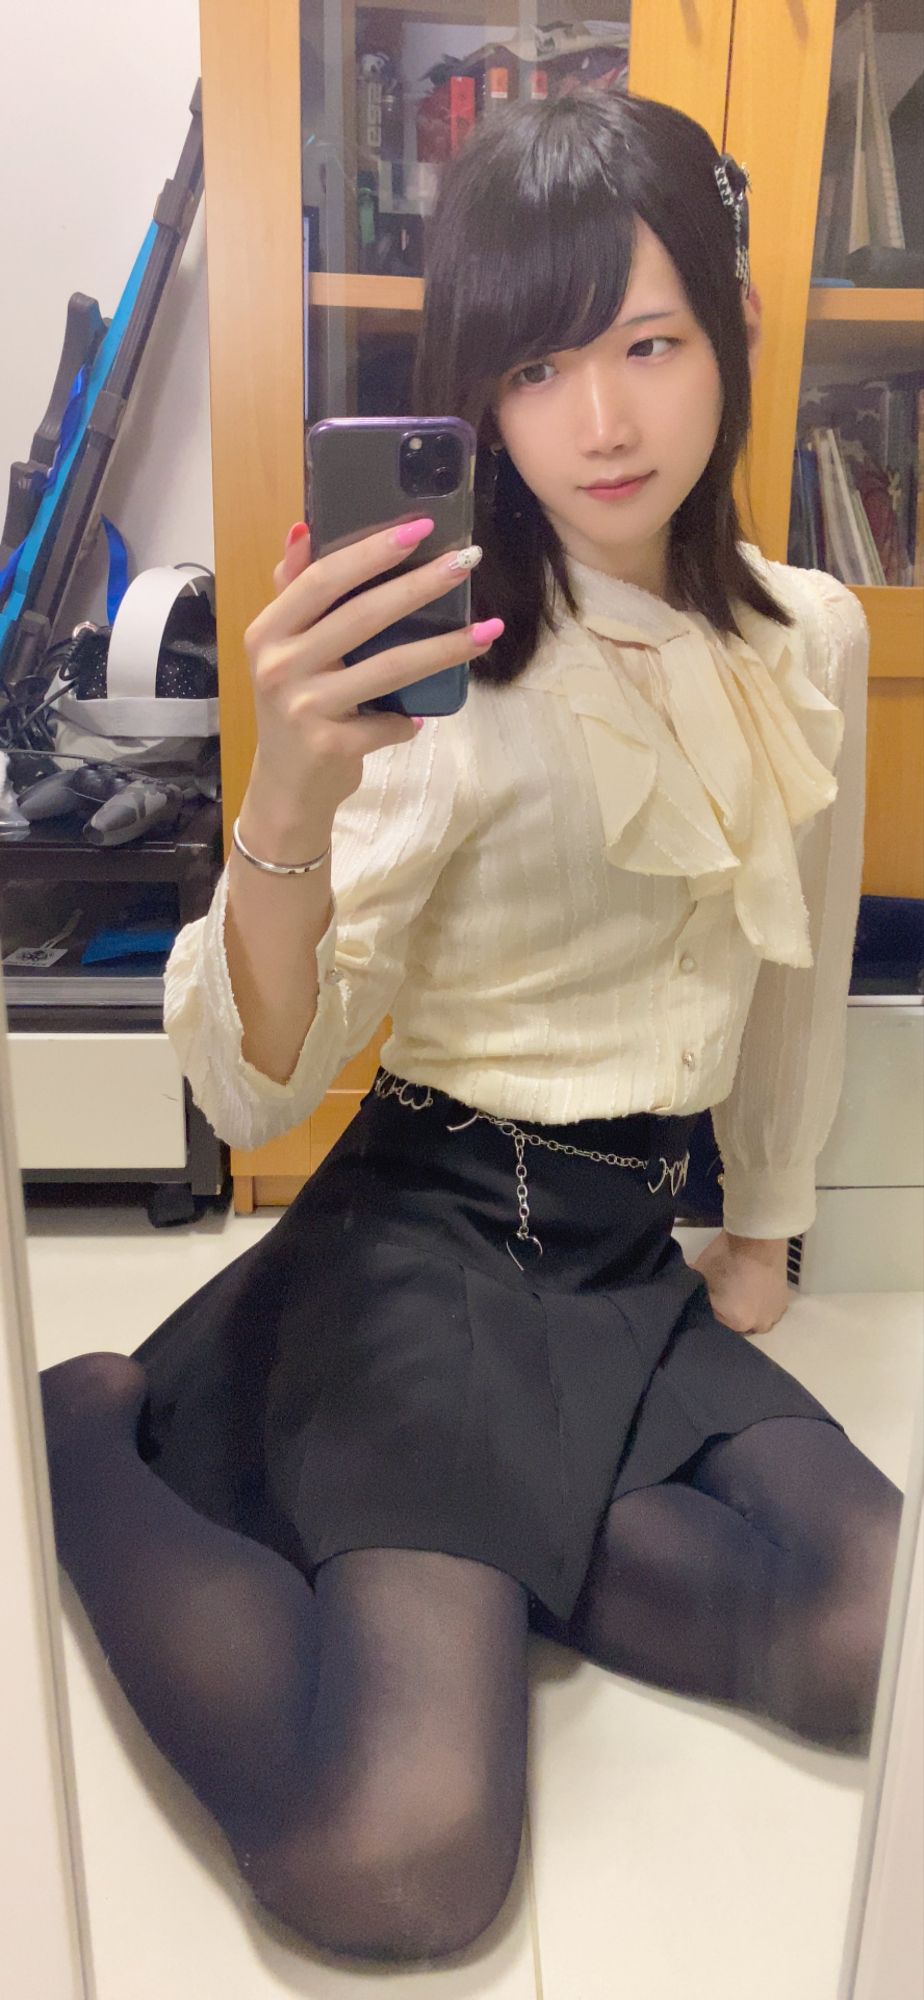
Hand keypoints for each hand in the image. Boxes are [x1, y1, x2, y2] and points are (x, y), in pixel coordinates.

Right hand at [241, 518, 498, 839]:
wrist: (285, 787)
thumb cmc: (295, 707)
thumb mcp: (283, 648)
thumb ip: (293, 591)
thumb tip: (304, 528)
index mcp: (268, 631)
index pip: (322, 579)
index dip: (372, 551)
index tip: (421, 527)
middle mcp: (278, 665)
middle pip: (361, 615)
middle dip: (421, 585)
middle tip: (468, 561)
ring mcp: (303, 707)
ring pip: (388, 667)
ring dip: (444, 648)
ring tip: (488, 630)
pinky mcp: (328, 745)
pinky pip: (388, 722)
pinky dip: (408, 720)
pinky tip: (420, 716)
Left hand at [689, 1230, 790, 1336]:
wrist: (758, 1237)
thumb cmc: (726, 1256)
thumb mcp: (699, 1274)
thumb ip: (694, 1293)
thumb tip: (688, 1295)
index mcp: (736, 1323)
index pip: (716, 1326)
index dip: (709, 1313)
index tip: (706, 1301)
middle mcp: (758, 1325)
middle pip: (736, 1326)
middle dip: (728, 1314)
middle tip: (722, 1296)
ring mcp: (773, 1315)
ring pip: (753, 1319)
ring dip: (746, 1310)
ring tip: (739, 1291)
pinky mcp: (783, 1302)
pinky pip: (766, 1310)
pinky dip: (759, 1302)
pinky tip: (752, 1288)